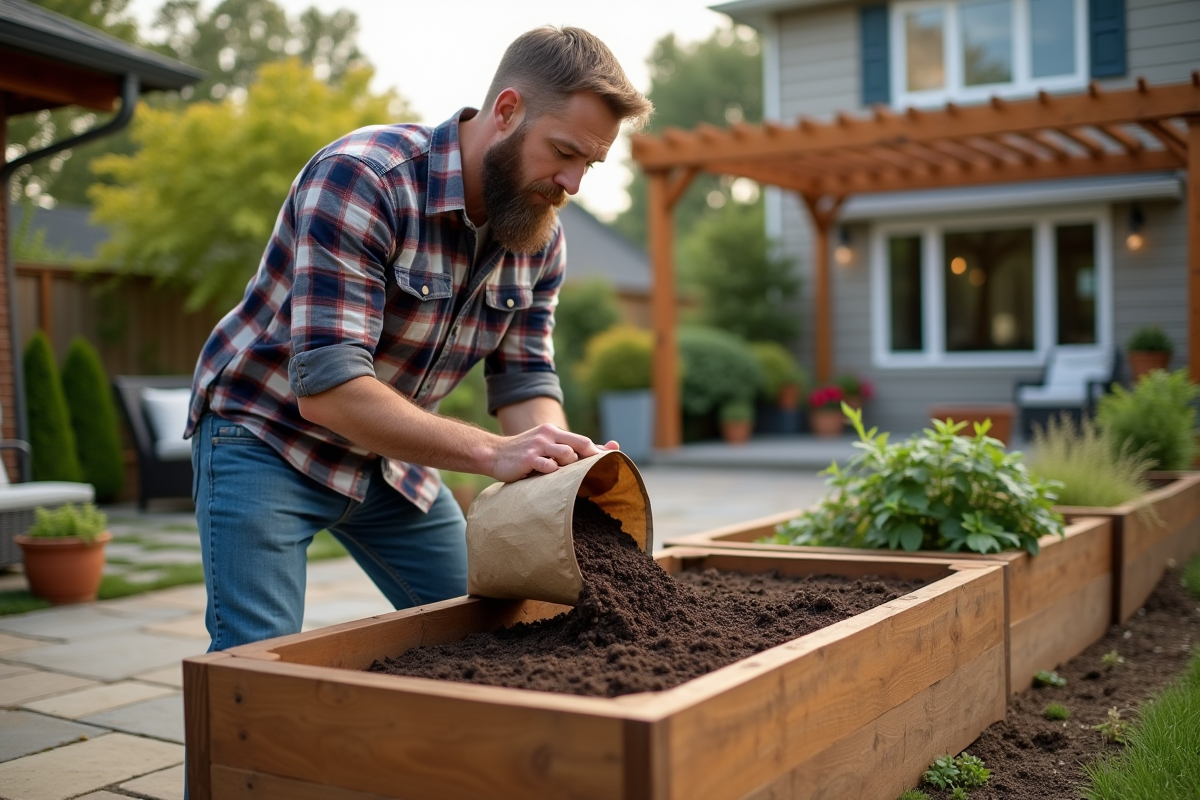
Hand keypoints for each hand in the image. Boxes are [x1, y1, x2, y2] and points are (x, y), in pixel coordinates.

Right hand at [488, 424, 611, 482]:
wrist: (493, 454)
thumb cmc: (525, 454)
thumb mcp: (546, 446)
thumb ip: (570, 449)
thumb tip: (601, 450)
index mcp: (554, 432)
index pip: (583, 441)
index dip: (599, 452)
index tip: (611, 463)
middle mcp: (548, 435)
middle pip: (581, 444)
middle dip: (592, 459)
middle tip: (595, 473)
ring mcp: (538, 446)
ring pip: (568, 454)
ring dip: (569, 467)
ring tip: (560, 475)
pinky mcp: (528, 458)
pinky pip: (549, 466)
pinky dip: (552, 472)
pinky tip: (546, 477)